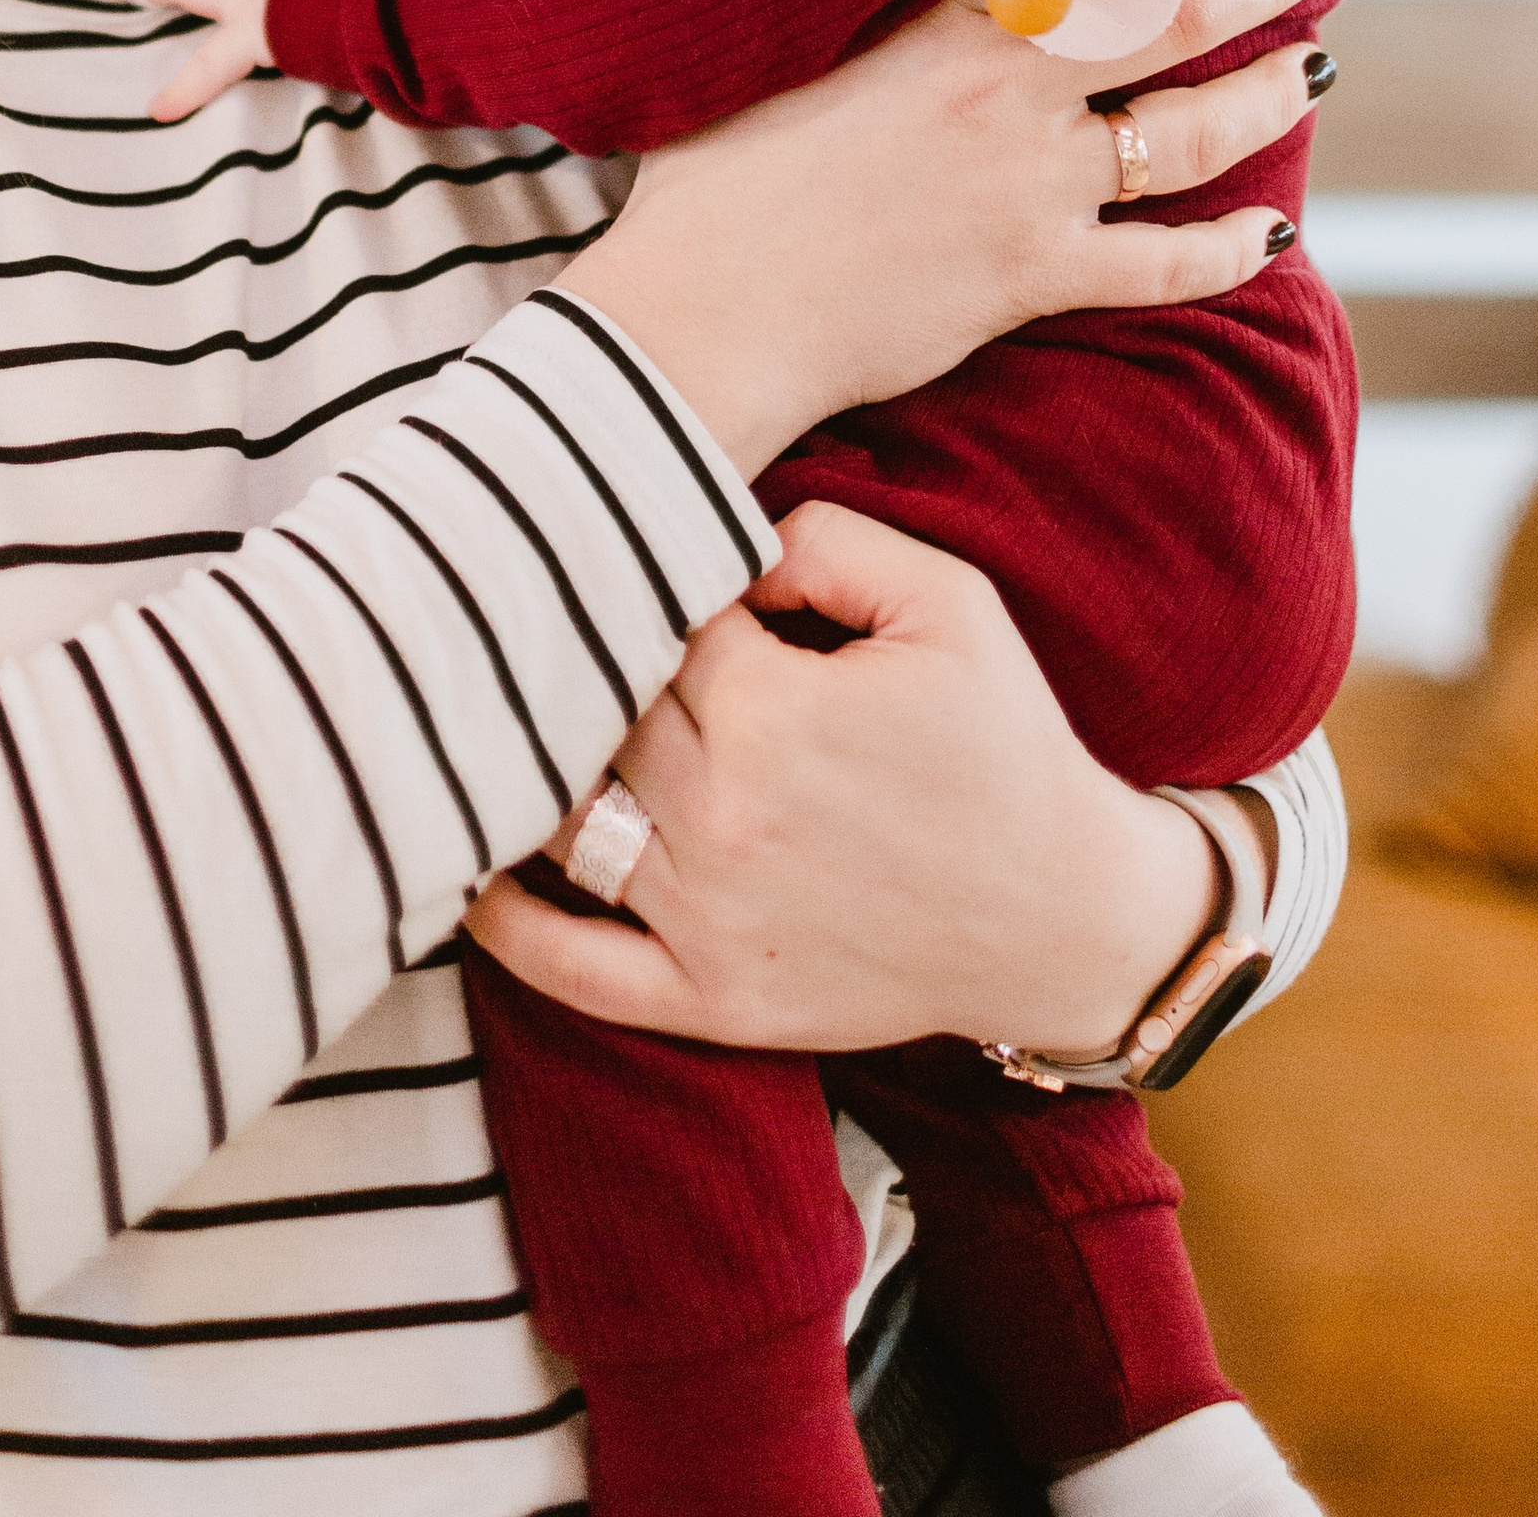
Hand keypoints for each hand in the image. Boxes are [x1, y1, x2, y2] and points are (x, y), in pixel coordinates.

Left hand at [465, 502, 1221, 1060]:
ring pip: (565, 818)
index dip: (666, 592)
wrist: (1065, 919)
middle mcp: (723, 819)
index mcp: (772, 713)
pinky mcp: (707, 1000)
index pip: (656, 621)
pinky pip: (570, 968)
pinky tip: (472, 869)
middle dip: (593, 668)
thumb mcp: (948, 601)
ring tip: (497, 720)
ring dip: (533, 768)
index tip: (687, 587)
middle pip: (598, 712)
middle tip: (574, 634)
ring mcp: (706, 920)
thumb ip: (828, 537)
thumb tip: (727, 536)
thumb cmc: (1006, 745)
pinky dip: (506, 925)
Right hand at [568, 0, 1320, 478]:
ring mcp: (1025, 187)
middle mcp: (1001, 91)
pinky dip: (1226, 252)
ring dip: (1263, 97)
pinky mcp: (1030, 277)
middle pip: (1166, 17)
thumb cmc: (711, 178)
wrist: (705, 309)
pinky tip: (1273, 235)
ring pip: (1186, 133)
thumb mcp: (771, 47)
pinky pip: (1161, 267)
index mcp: (938, 19)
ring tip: (1312, 70)